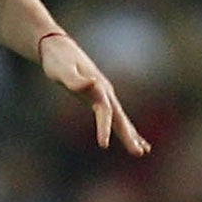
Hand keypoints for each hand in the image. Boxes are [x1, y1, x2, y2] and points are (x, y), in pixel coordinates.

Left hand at [37, 32, 150, 155]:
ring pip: (121, 118)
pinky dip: (124, 127)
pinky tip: (132, 137)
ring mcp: (104, 95)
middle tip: (139, 153)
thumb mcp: (62, 70)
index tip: (103, 145)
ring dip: (132, 134)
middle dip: (129, 136)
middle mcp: (105, 92)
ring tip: (144, 151)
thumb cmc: (58, 60)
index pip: (104, 112)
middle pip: (119, 118)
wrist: (58, 47)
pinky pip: (114, 116)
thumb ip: (76, 79)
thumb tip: (92, 82)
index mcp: (98, 88)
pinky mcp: (100, 97)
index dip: (104, 128)